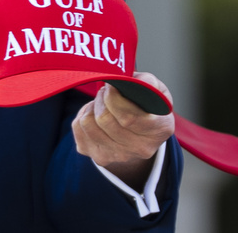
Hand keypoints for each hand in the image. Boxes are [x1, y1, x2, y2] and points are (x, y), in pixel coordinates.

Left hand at [72, 72, 174, 187]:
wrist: (142, 133)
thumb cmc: (148, 105)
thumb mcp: (155, 89)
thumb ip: (146, 81)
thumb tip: (126, 81)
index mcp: (159, 129)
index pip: (128, 118)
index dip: (114, 98)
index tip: (111, 85)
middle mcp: (141, 148)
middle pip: (104, 119)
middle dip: (102, 97)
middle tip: (107, 91)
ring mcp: (119, 156)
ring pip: (87, 123)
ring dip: (92, 106)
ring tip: (102, 102)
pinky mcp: (99, 157)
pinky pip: (77, 128)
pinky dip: (83, 115)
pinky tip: (96, 114)